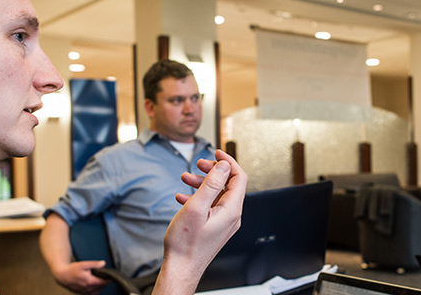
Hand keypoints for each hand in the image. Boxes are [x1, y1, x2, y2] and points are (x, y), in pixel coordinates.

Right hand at [50, 260, 109, 294]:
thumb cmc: (72, 270)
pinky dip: (95, 290)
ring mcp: (85, 292)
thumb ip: (94, 264)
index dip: (108, 278)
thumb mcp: (83, 264)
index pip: (104, 282)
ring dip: (100, 286)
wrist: (62, 276)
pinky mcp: (83, 293)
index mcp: (89, 281)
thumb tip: (103, 263)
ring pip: (98, 291)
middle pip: (102, 287)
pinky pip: (92, 294)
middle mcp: (88, 288)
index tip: (108, 275)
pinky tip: (93, 284)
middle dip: (104, 281)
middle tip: (102, 275)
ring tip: (98, 279)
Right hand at [154, 150, 247, 293]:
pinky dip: (198, 197)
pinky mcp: (214, 227)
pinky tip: (182, 196)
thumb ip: (211, 184)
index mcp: (231, 210)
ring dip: (202, 183)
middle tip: (197, 163)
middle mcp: (231, 216)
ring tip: (184, 179)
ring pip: (217, 194)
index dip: (228, 162)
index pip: (239, 177)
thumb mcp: (196, 208)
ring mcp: (224, 223)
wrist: (181, 269)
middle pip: (228, 184)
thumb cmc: (186, 244)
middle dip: (212, 171)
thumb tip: (223, 166)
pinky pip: (210, 206)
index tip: (216, 152)